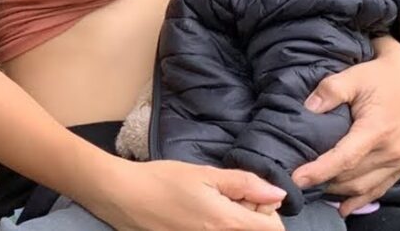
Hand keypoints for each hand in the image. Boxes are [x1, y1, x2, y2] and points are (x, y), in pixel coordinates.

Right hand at [89, 159, 285, 230]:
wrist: (121, 196)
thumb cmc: (164, 181)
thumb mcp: (208, 175)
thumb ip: (246, 185)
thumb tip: (278, 194)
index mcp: (225, 223)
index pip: (272, 229)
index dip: (269, 210)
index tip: (253, 194)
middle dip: (252, 216)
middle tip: (232, 196)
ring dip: (234, 221)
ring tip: (215, 204)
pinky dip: (216, 226)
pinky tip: (200, 214)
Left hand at [293, 37, 399, 215]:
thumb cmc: (379, 76)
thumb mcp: (353, 76)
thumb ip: (330, 90)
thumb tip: (308, 109)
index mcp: (379, 129)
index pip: (345, 158)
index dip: (319, 171)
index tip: (296, 179)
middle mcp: (394, 149)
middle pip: (351, 176)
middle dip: (324, 181)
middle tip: (299, 180)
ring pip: (363, 187)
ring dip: (338, 191)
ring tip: (317, 188)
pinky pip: (380, 188)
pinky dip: (360, 199)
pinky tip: (343, 206)